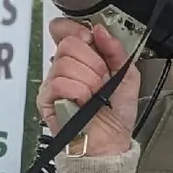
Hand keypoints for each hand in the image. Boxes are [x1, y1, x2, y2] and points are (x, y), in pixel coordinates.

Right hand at [38, 17, 139, 156]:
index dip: (77, 30)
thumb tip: (99, 29)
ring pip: (65, 63)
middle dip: (93, 61)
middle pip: (68, 43)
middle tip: (101, 79)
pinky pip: (59, 83)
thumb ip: (116, 50)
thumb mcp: (126, 75)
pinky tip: (84, 102)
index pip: (64, 30)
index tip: (91, 40)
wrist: (111, 142)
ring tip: (94, 94)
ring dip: (89, 79)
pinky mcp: (46, 100)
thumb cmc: (116, 113)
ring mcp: (53, 83)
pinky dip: (78, 91)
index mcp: (81, 58)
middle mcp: (63, 68)